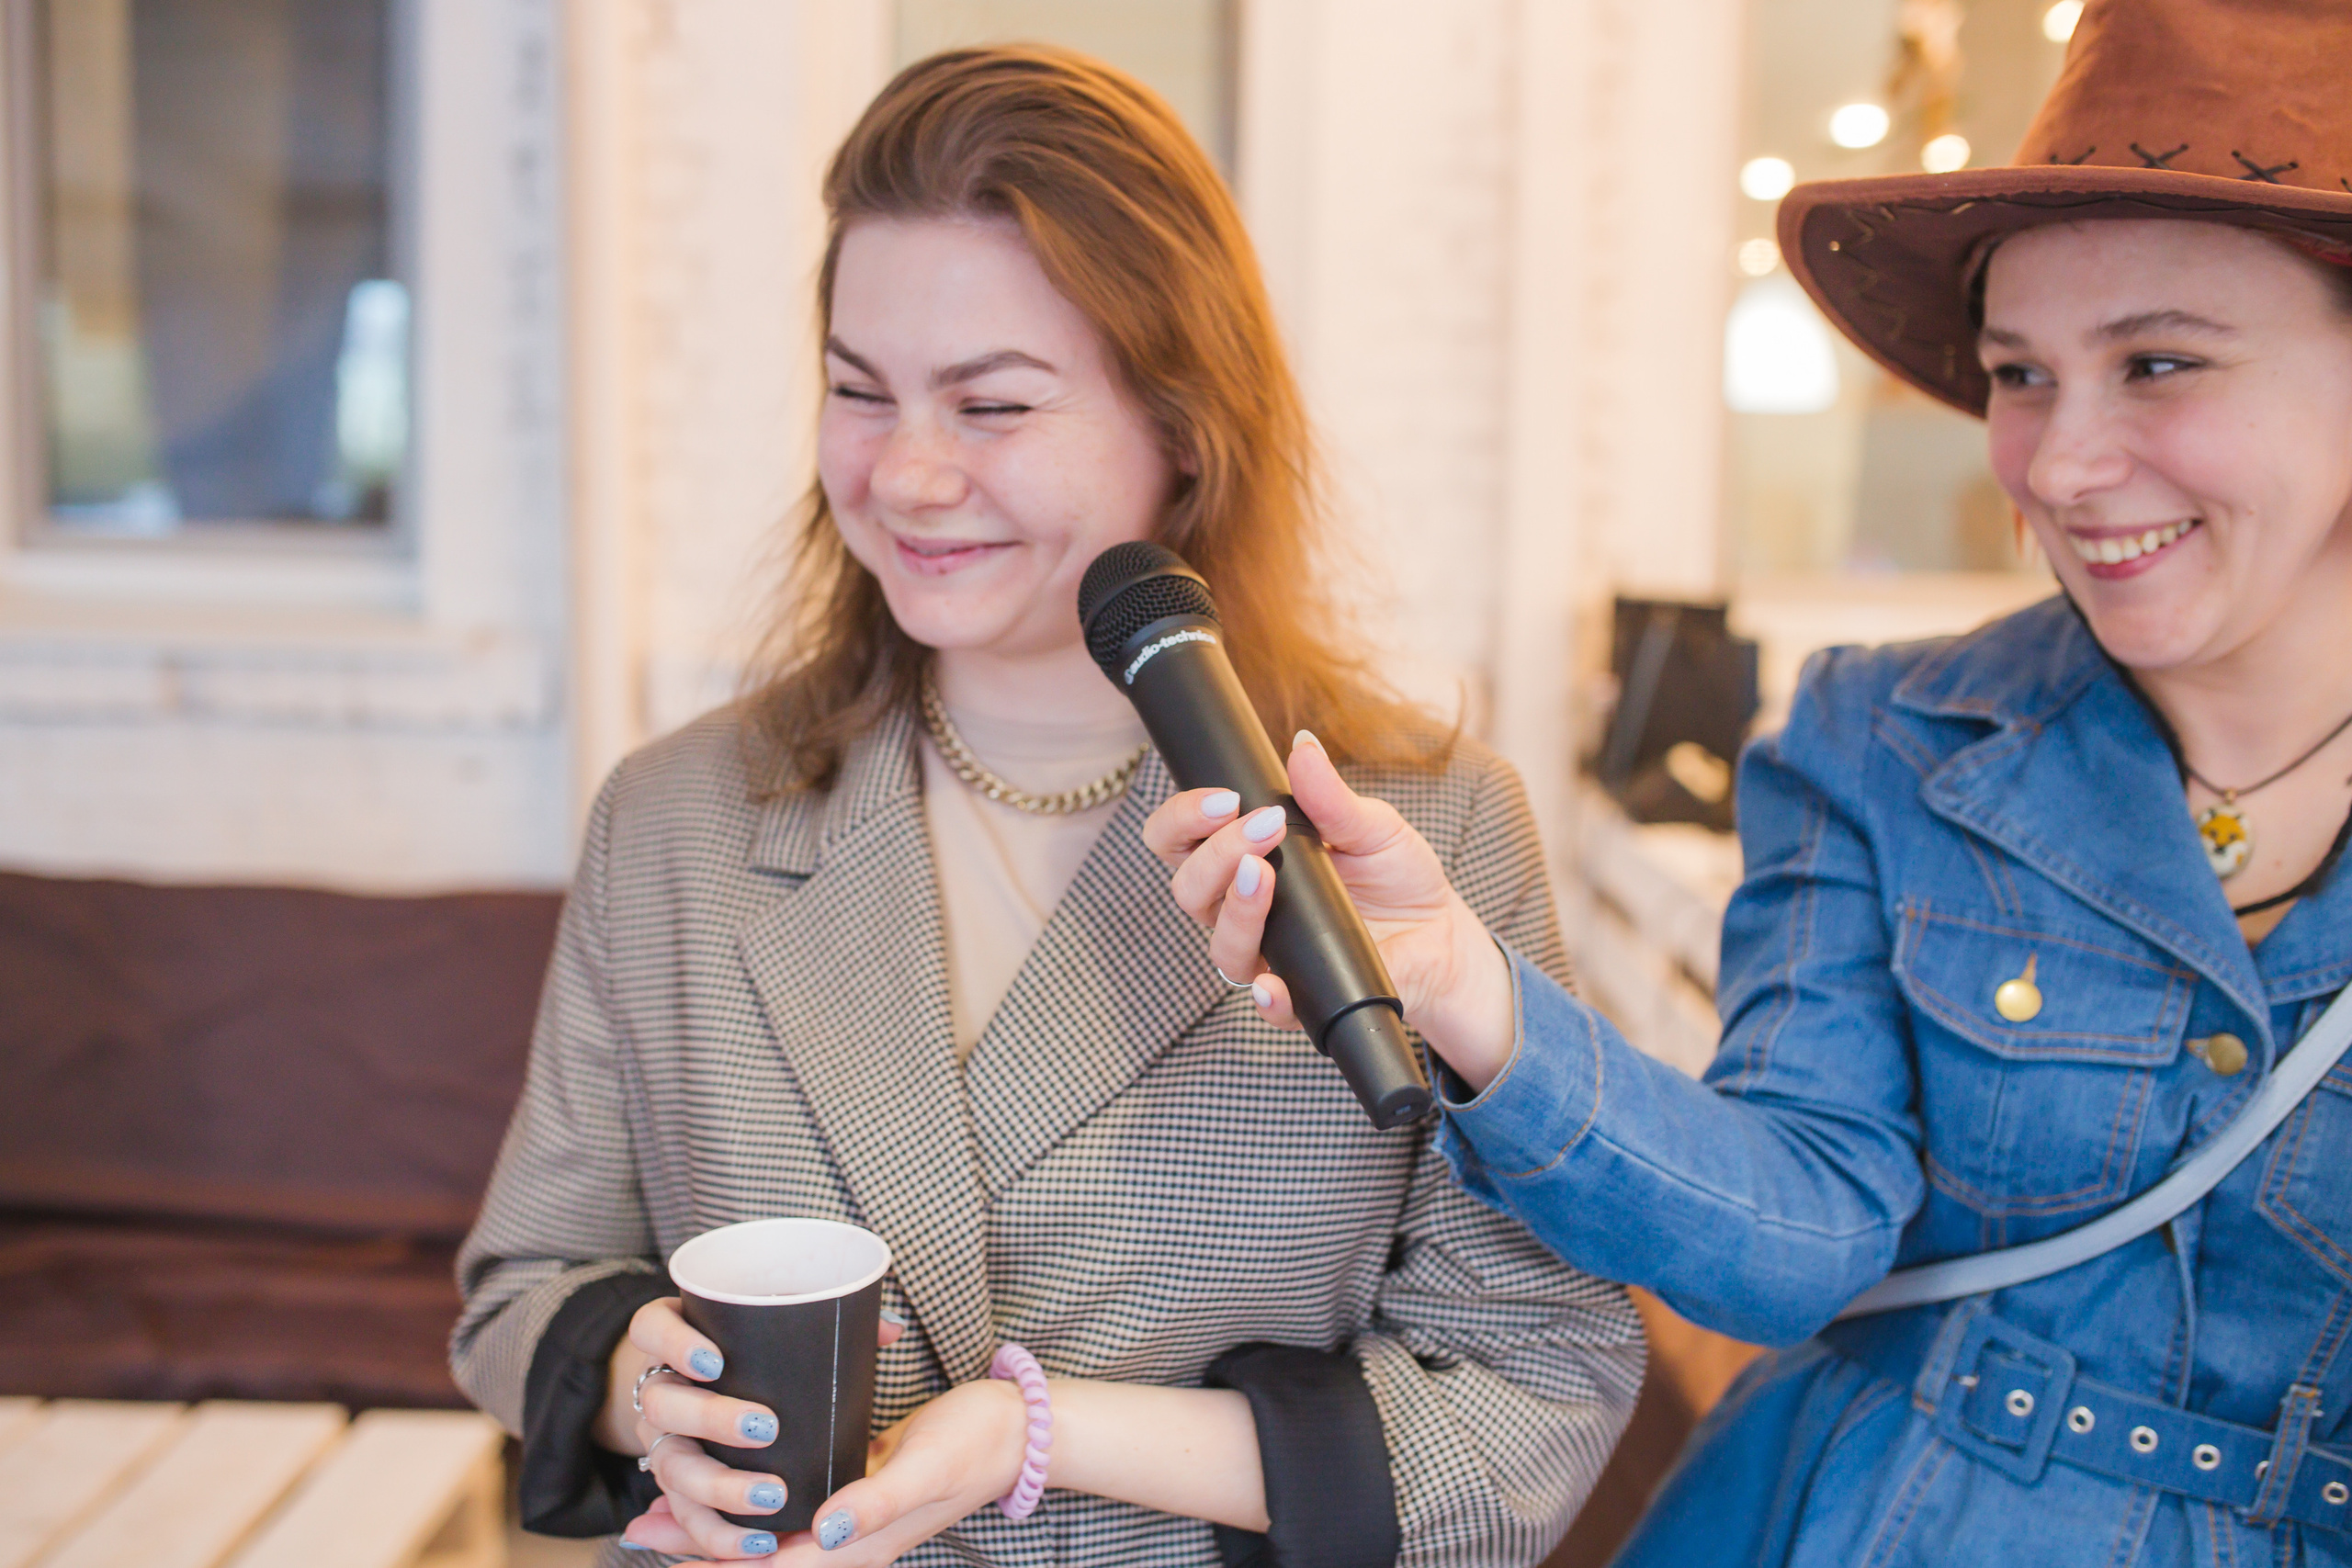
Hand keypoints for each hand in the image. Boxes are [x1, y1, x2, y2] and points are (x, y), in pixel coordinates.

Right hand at [605, 1297, 908, 1562]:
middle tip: (765, 1428)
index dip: (673, 1344)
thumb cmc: (760, 1350)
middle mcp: (659, 1388)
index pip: (650, 1328)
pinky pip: (685, 1515)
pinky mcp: (679, 1486)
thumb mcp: (785, 1327)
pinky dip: (715, 1534)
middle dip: (710, 1419)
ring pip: (670, 1467)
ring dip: (717, 1487)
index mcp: (673, 1335)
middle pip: (661, 1404)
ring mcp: (662, 1439)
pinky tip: (752, 1543)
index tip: (716, 1360)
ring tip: (771, 1497)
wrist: (722, 1391)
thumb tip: (891, 1327)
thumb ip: (835, 1321)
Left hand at [620, 1377, 1029, 1564]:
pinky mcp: (851, 1489)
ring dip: (714, 1530)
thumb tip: (826, 1531)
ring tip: (658, 1515)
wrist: (1015, 1430)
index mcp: (858, 1547)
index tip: (661, 1549)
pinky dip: (748, 1506)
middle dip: (698, 1550)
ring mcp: (847, 1518)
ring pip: (765, 1538)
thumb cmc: (974, 1445)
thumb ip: (878, 1502)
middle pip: (756, 1560)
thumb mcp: (926, 1469)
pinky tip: (727, 1480)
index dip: (716, 1565)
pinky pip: (787, 1513)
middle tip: (638, 1531)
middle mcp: (846, 1540)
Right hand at [1140, 731, 1517, 1089]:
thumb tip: (1303, 747)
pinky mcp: (1299, 996)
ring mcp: (1268, 953)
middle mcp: (1243, 907)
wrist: (1440, 934)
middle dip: (1215, 853)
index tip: (1225, 798)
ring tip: (1262, 875)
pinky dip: (1267, 994)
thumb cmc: (1396, 875)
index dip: (1184, 818)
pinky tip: (1273, 981)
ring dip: (1236, 909)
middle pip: (1188, 888)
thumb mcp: (1372, 825)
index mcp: (1245, 858)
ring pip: (1220, 944)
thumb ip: (1332, 796)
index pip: (1182, 840)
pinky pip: (1267, 1003)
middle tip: (1262, 827)